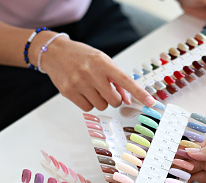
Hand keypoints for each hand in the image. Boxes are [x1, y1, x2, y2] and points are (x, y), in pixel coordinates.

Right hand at [40, 36, 155, 111]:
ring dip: (100, 100)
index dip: (140, 93)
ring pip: (101, 106)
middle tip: (106, 90)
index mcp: (103, 63)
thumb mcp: (102, 61)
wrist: (54, 52)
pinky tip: (83, 91)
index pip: (126, 81)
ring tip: (91, 88)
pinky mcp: (68, 92)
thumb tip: (127, 100)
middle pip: (114, 100)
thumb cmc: (82, 57)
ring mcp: (79, 83)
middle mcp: (91, 73)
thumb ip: (116, 80)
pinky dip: (88, 103)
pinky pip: (87, 108)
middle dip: (114, 98)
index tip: (150, 103)